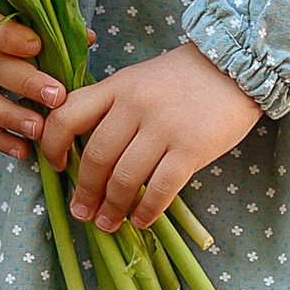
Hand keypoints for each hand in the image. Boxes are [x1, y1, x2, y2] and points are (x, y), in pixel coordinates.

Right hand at [0, 0, 65, 159]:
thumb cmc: (3, 11)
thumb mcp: (20, 4)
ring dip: (11, 118)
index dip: (10, 37)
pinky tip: (23, 151)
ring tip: (40, 131)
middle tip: (56, 97)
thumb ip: (51, 20)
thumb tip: (88, 39)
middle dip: (24, 84)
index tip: (38, 47)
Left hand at [35, 43, 260, 232]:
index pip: (68, 116)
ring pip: (125, 178)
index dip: (53, 146)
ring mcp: (164, 127)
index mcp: (117, 86)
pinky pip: (160, 188)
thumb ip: (112, 107)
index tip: (57, 167)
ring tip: (108, 224)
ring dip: (112, 208)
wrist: (236, 66)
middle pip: (97, 157)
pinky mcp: (191, 149)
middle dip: (86, 191)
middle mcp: (135, 105)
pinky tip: (140, 221)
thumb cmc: (183, 78)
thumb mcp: (139, 79)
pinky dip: (146, 210)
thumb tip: (87, 153)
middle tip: (82, 212)